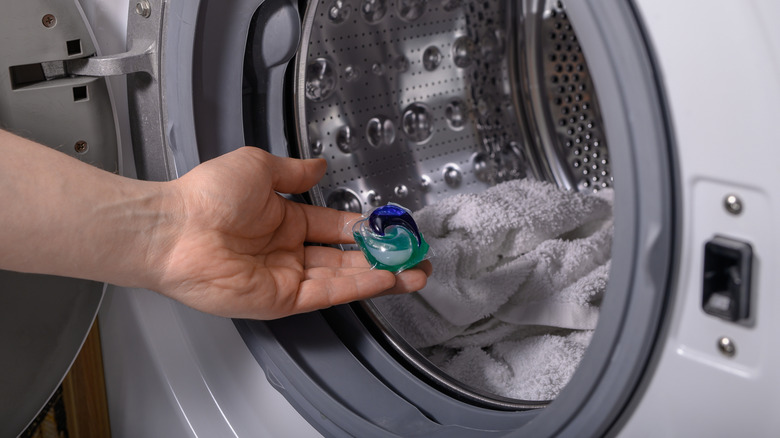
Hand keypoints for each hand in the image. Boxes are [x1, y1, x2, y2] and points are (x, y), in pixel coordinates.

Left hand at [153, 147, 430, 318]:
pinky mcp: (281, 300)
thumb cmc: (208, 195)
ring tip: (414, 273)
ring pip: (343, 278)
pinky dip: (357, 287)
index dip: (364, 227)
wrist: (175, 228)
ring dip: (380, 276)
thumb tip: (320, 165)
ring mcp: (286, 278)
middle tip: (415, 258)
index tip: (392, 227)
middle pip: (345, 257)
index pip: (334, 226)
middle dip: (382, 258)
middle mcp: (288, 251)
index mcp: (284, 220)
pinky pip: (326, 293)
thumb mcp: (258, 168)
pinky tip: (384, 278)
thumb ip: (294, 172)